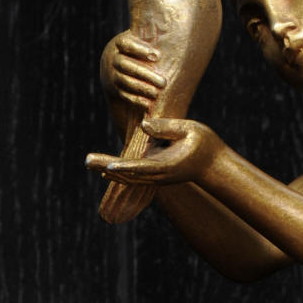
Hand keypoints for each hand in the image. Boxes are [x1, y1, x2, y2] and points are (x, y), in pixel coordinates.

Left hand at [86, 117, 218, 185]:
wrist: (215, 166)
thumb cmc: (205, 144)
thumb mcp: (190, 129)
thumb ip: (166, 127)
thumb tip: (144, 124)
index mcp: (166, 165)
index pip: (140, 167)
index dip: (123, 167)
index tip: (107, 168)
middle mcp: (158, 175)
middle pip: (128, 174)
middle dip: (106, 167)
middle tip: (87, 160)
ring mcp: (157, 177)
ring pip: (128, 177)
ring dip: (108, 169)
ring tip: (89, 162)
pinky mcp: (156, 175)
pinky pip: (134, 176)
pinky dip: (119, 173)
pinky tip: (105, 170)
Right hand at [100, 31, 165, 108]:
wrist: (117, 72)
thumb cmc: (139, 55)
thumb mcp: (140, 45)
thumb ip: (150, 42)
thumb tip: (175, 35)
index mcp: (118, 44)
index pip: (125, 43)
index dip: (140, 49)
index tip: (157, 56)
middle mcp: (111, 58)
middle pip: (126, 65)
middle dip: (145, 74)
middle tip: (163, 83)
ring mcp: (110, 74)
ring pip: (124, 81)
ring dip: (142, 88)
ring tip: (157, 93)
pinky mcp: (112, 90)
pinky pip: (123, 95)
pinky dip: (136, 100)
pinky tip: (148, 104)